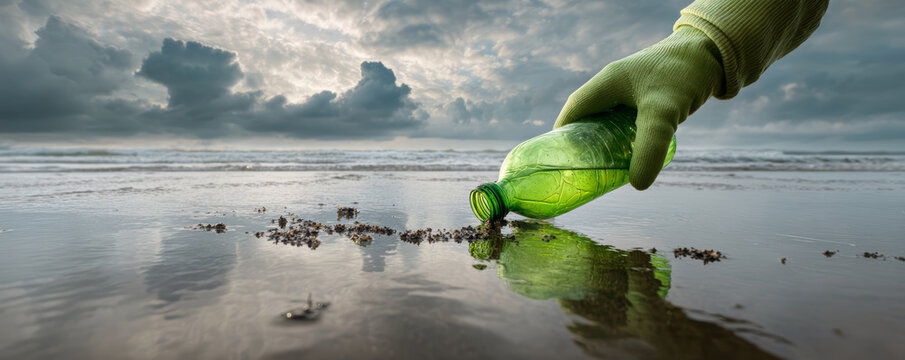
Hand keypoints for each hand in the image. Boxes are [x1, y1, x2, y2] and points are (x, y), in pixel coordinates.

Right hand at [554, 26, 722, 189]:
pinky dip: (621, 138)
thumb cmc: (685, 75)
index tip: (559, 162)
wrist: (716, 52)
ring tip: (605, 168)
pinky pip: (624, 121)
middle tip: (583, 172)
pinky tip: (630, 154)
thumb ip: (649, 148)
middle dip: (582, 144)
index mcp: (607, 83)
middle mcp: (614, 85)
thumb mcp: (663, 114)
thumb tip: (637, 185)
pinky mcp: (646, 96)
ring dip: (603, 142)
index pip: (573, 112)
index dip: (562, 138)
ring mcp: (630, 90)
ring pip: (606, 121)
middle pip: (587, 118)